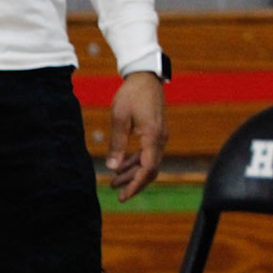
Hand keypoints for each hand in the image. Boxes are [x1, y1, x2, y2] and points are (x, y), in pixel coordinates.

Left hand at [106, 72, 166, 201]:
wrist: (145, 77)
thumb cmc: (132, 94)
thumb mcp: (120, 117)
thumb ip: (117, 143)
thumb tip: (112, 167)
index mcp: (152, 136)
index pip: (148, 168)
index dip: (136, 184)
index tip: (124, 195)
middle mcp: (160, 139)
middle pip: (151, 169)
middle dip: (135, 183)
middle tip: (118, 195)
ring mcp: (160, 136)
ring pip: (150, 163)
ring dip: (134, 174)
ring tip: (114, 182)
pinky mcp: (156, 133)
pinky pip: (148, 153)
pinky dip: (137, 163)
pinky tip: (123, 166)